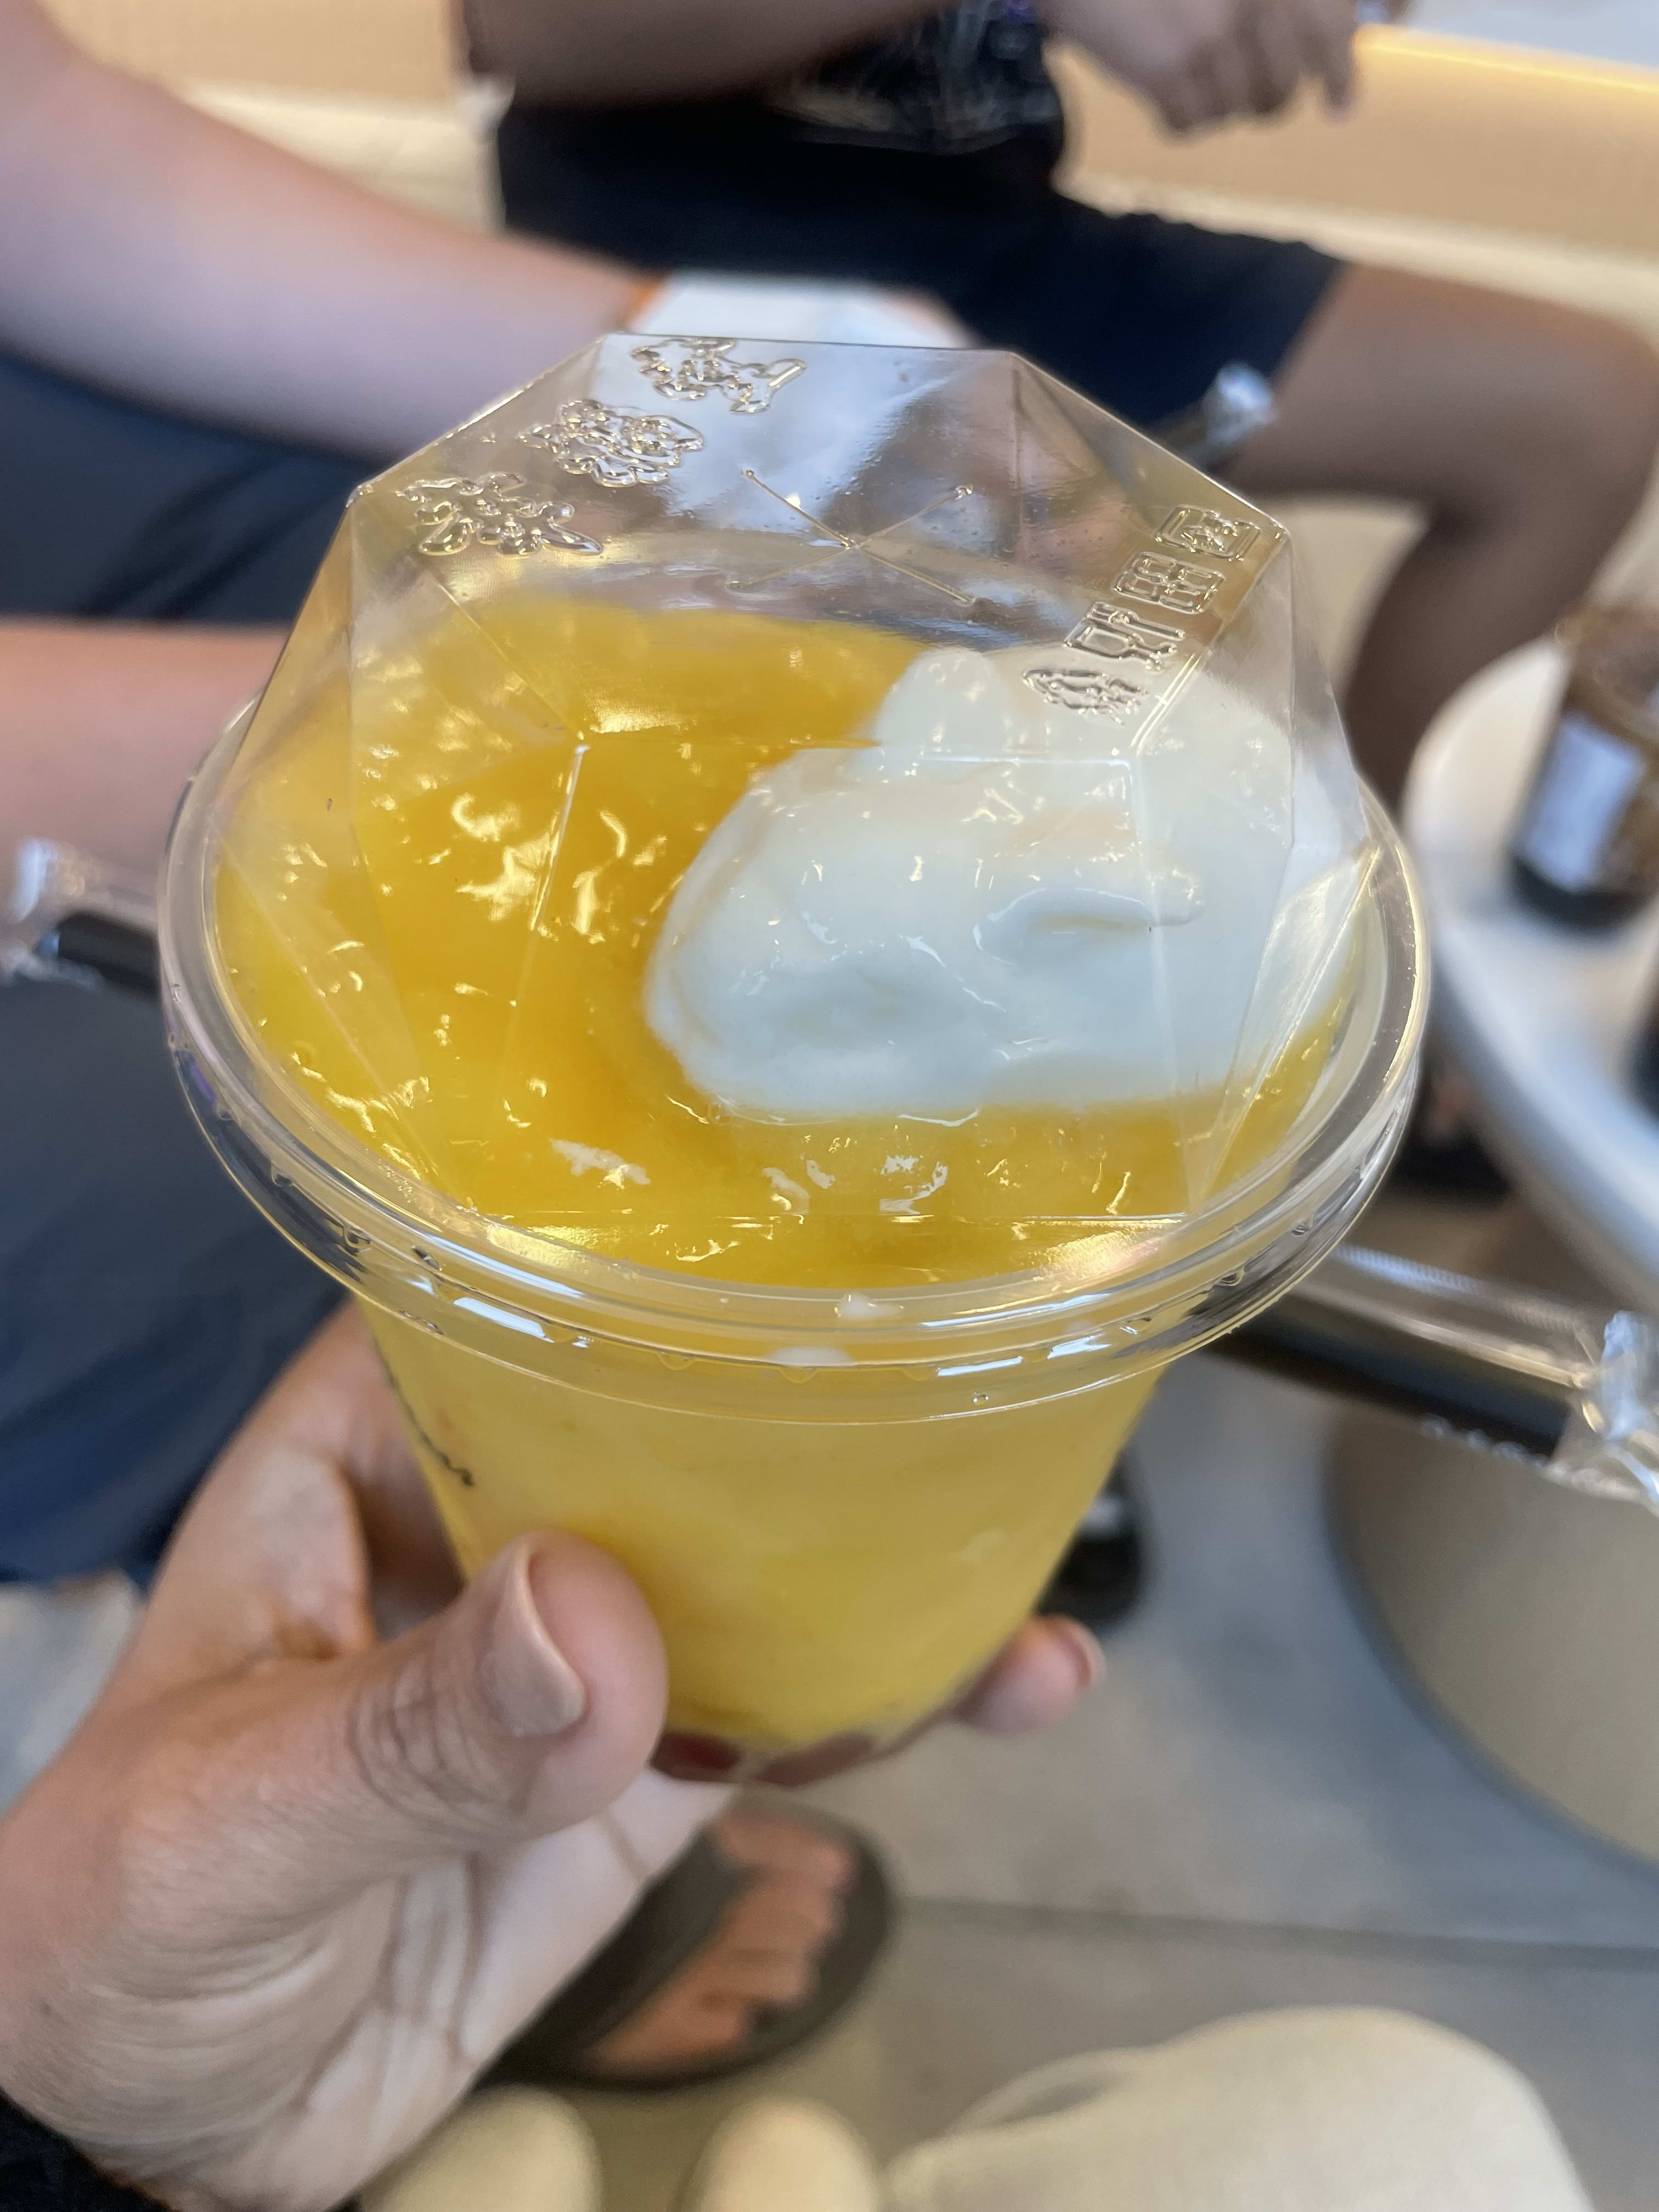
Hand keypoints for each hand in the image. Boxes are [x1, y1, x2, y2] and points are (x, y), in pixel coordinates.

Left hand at [0, 1307, 1096, 2210]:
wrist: (154, 2135)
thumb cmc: (110, 1932)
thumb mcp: (227, 1822)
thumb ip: (405, 1730)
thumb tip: (600, 1623)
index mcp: (361, 1457)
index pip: (503, 1294)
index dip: (638, 1243)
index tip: (800, 1214)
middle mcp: (485, 1525)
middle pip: (667, 1416)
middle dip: (816, 1401)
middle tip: (975, 1376)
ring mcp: (576, 1656)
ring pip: (754, 1567)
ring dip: (895, 1558)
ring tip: (1038, 1554)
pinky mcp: (636, 1782)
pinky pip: (782, 1719)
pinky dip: (893, 1705)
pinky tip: (1007, 1687)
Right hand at [1051, 0, 1406, 132]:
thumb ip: (1290, 6)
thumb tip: (1356, 54)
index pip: (1332, 31)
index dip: (1340, 74)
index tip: (1341, 105)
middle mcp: (1256, 0)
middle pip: (1282, 87)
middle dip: (1263, 97)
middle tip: (1241, 91)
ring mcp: (1212, 34)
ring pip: (1236, 109)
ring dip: (1214, 102)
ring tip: (1191, 74)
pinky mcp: (1167, 68)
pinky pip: (1189, 124)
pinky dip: (1177, 116)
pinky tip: (1162, 90)